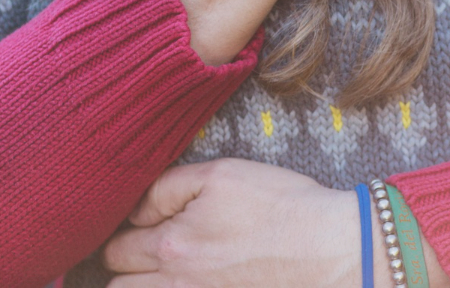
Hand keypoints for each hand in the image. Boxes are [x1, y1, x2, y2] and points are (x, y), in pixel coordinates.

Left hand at [104, 160, 449, 287]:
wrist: (332, 247)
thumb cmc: (283, 205)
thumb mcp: (224, 173)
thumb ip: (168, 186)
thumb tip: (136, 208)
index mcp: (170, 246)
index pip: (117, 247)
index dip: (127, 230)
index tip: (141, 222)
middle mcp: (176, 283)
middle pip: (119, 283)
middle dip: (127, 263)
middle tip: (144, 248)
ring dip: (141, 282)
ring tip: (159, 268)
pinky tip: (186, 277)